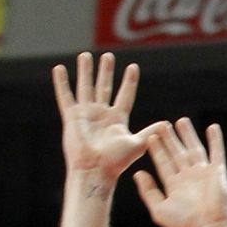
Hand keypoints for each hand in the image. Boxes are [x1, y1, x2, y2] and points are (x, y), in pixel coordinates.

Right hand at [53, 52, 162, 185]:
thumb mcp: (138, 144)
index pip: (125, 95)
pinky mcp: (72, 117)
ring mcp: (86, 114)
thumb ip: (151, 132)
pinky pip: (65, 96)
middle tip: (108, 56)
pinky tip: (60, 68)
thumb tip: (167, 123)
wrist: (95, 170)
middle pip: (104, 87)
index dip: (129, 82)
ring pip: (85, 87)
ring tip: (85, 56)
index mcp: (118, 119)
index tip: (133, 67)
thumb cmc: (116, 162)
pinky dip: (62, 83)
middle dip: (106, 72)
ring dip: (86, 71)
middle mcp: (102, 114)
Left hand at [135, 119, 226, 226]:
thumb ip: (148, 191)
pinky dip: (216, 140)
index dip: (157, 150)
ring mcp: (203, 173)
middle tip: (162, 124)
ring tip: (182, 121)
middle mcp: (188, 177)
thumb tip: (137, 174)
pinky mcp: (217, 172)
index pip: (164, 163)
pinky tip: (213, 127)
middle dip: (170, 139)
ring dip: (188, 135)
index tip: (150, 136)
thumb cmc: (184, 224)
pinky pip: (216, 152)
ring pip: (194, 149)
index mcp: (174, 186)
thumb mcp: (159, 209)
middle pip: (177, 153)